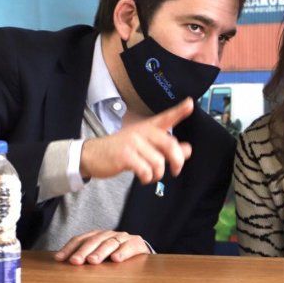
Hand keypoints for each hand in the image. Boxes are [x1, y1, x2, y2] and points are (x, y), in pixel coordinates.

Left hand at [55, 230, 150, 264]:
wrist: (140, 251)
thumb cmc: (115, 254)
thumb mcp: (99, 254)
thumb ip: (85, 256)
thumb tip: (63, 262)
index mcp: (97, 236)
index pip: (81, 239)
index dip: (69, 248)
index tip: (59, 258)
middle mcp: (108, 234)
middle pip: (94, 240)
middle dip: (83, 251)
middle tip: (75, 261)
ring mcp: (122, 237)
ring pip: (110, 243)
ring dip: (100, 252)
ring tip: (93, 261)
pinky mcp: (136, 242)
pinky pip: (129, 246)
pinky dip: (122, 252)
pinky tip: (116, 259)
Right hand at [79, 97, 193, 182]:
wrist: (93, 155)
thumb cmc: (122, 150)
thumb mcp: (145, 146)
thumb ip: (166, 148)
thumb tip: (187, 150)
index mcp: (148, 127)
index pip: (166, 117)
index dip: (180, 111)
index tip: (190, 104)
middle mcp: (142, 131)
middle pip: (170, 144)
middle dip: (177, 160)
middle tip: (176, 170)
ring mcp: (133, 142)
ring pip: (158, 162)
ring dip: (158, 174)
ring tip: (151, 175)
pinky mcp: (125, 155)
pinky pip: (146, 170)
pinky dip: (147, 178)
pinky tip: (143, 177)